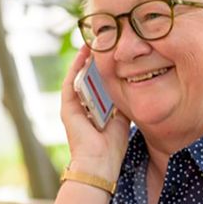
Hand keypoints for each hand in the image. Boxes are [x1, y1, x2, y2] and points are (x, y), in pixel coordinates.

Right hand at [61, 46, 129, 179]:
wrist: (99, 164)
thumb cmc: (112, 148)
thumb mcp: (123, 120)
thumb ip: (123, 103)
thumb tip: (135, 85)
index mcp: (96, 110)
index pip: (101, 83)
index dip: (107, 67)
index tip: (117, 51)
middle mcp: (83, 106)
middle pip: (90, 76)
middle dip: (97, 58)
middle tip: (106, 39)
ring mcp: (73, 106)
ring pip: (80, 75)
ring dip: (87, 57)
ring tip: (96, 40)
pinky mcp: (67, 107)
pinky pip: (72, 82)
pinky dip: (77, 67)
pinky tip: (85, 53)